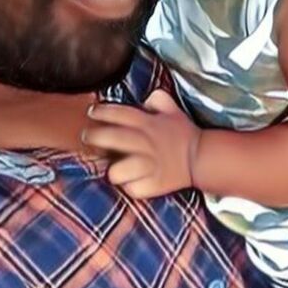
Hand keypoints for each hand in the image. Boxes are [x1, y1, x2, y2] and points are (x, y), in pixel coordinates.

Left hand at [81, 90, 199, 198]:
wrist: (200, 159)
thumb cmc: (183, 134)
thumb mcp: (173, 111)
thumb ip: (157, 99)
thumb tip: (145, 97)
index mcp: (149, 124)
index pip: (120, 114)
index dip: (102, 112)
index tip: (91, 112)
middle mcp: (146, 144)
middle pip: (112, 138)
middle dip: (94, 137)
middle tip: (87, 137)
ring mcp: (148, 166)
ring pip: (116, 171)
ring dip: (113, 171)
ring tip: (114, 168)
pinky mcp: (152, 185)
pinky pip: (131, 189)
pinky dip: (130, 187)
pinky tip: (132, 182)